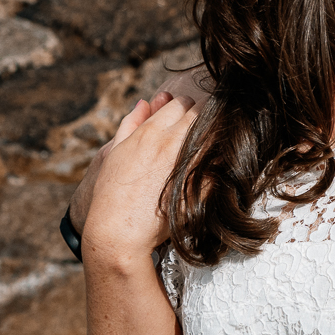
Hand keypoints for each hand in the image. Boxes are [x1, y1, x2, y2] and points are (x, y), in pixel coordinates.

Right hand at [70, 68, 209, 231]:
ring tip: (217, 139)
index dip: (186, 107)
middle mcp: (170, 142)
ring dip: (215, 133)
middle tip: (206, 123)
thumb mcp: (114, 152)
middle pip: (200, 112)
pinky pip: (220, 160)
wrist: (119, 231)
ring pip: (214, 132)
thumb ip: (131, 124)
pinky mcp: (201, 182)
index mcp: (149, 132)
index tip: (189, 115)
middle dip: (204, 115)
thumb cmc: (112, 193)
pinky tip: (220, 161)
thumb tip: (146, 102)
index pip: (179, 104)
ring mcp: (188, 161)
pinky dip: (221, 157)